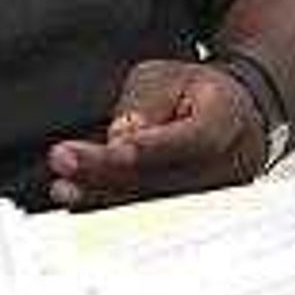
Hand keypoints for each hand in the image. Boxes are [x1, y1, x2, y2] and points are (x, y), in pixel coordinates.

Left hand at [43, 58, 272, 208]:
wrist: (229, 117)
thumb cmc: (196, 94)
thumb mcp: (169, 76)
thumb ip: (146, 103)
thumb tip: (122, 137)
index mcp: (228, 121)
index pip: (193, 139)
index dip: (151, 148)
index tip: (113, 147)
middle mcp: (227, 166)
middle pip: (166, 180)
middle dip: (109, 173)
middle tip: (64, 161)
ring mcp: (212, 199)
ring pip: (155, 206)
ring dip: (104, 198)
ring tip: (65, 188)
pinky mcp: (193, 217)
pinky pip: (150, 218)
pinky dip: (112, 210)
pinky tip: (81, 202)